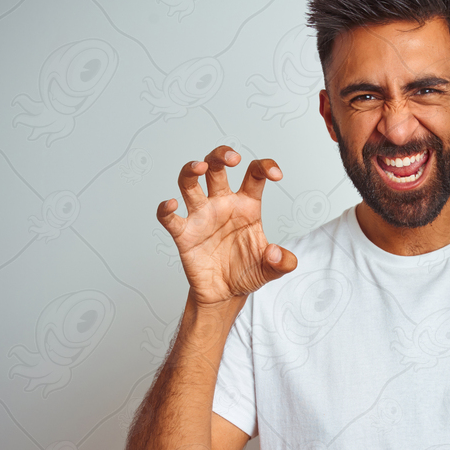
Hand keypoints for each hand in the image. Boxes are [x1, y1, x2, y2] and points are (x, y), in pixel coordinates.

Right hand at [157, 146, 296, 307]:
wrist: (226, 294)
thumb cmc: (247, 272)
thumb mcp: (272, 270)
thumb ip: (282, 263)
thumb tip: (276, 253)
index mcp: (246, 205)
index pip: (254, 175)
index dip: (265, 167)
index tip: (276, 175)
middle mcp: (222, 204)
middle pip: (216, 168)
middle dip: (221, 155)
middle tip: (232, 157)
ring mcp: (201, 217)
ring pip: (189, 183)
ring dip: (191, 170)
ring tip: (200, 167)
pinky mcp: (184, 234)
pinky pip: (169, 218)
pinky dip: (166, 210)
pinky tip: (171, 205)